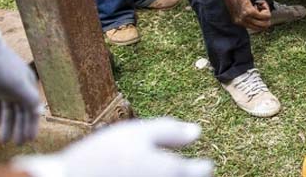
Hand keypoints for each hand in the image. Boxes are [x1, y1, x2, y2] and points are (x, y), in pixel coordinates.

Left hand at [0, 28, 40, 144]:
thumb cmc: (1, 66)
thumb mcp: (17, 84)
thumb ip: (29, 97)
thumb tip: (39, 110)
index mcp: (28, 86)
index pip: (32, 110)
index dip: (31, 125)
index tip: (29, 140)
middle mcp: (19, 88)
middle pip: (21, 112)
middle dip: (20, 128)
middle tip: (17, 144)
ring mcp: (6, 88)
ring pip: (9, 110)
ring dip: (8, 125)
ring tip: (4, 140)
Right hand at [13, 118, 213, 176]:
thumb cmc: (102, 156)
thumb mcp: (136, 133)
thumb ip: (170, 132)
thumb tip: (197, 132)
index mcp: (171, 171)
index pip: (201, 172)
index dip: (202, 167)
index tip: (204, 164)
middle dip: (186, 176)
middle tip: (180, 170)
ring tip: (152, 171)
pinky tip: (138, 176)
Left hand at [222, 0, 271, 30]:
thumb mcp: (237, 6)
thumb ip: (243, 13)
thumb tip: (256, 14)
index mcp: (237, 22)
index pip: (256, 29)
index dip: (261, 19)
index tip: (258, 9)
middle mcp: (240, 22)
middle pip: (262, 27)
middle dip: (266, 17)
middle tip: (261, 7)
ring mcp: (244, 17)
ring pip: (265, 22)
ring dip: (267, 12)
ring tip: (260, 4)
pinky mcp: (249, 11)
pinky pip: (265, 15)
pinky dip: (265, 7)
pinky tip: (260, 1)